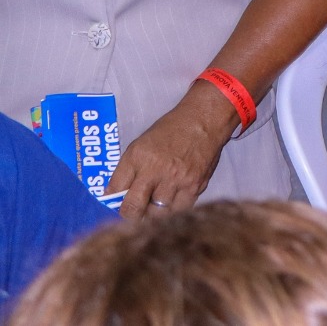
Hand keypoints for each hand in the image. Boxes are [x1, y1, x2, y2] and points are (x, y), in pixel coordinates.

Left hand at [108, 83, 237, 219]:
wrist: (204, 121)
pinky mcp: (195, 186)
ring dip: (153, 213)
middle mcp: (156, 170)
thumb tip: (113, 196)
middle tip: (134, 212)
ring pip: (157, 214)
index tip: (118, 204)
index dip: (114, 202)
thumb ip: (126, 170)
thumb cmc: (171, 131)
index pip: (116, 190)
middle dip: (130, 215)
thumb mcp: (141, 144)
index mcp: (138, 157)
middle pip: (134, 208)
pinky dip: (173, 209)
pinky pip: (178, 210)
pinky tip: (172, 200)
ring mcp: (177, 180)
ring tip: (155, 205)